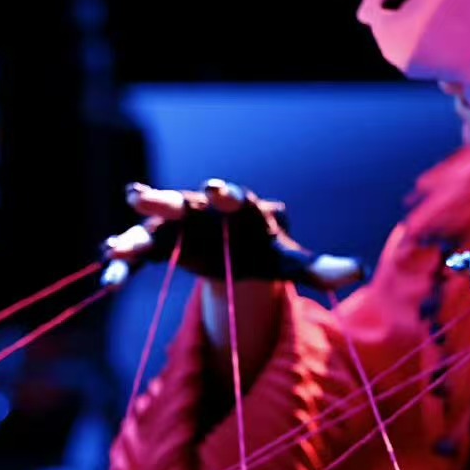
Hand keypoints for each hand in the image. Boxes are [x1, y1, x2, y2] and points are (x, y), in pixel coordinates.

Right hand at [100, 180, 364, 291]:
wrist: (237, 254)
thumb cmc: (267, 252)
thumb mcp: (293, 263)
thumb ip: (322, 268)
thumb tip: (359, 271)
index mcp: (240, 207)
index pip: (233, 196)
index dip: (225, 192)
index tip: (216, 189)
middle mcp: (202, 210)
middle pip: (182, 202)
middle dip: (164, 201)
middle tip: (139, 197)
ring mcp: (176, 227)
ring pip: (151, 229)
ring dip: (132, 236)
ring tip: (114, 248)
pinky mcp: (159, 247)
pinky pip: (138, 256)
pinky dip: (124, 266)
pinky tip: (109, 280)